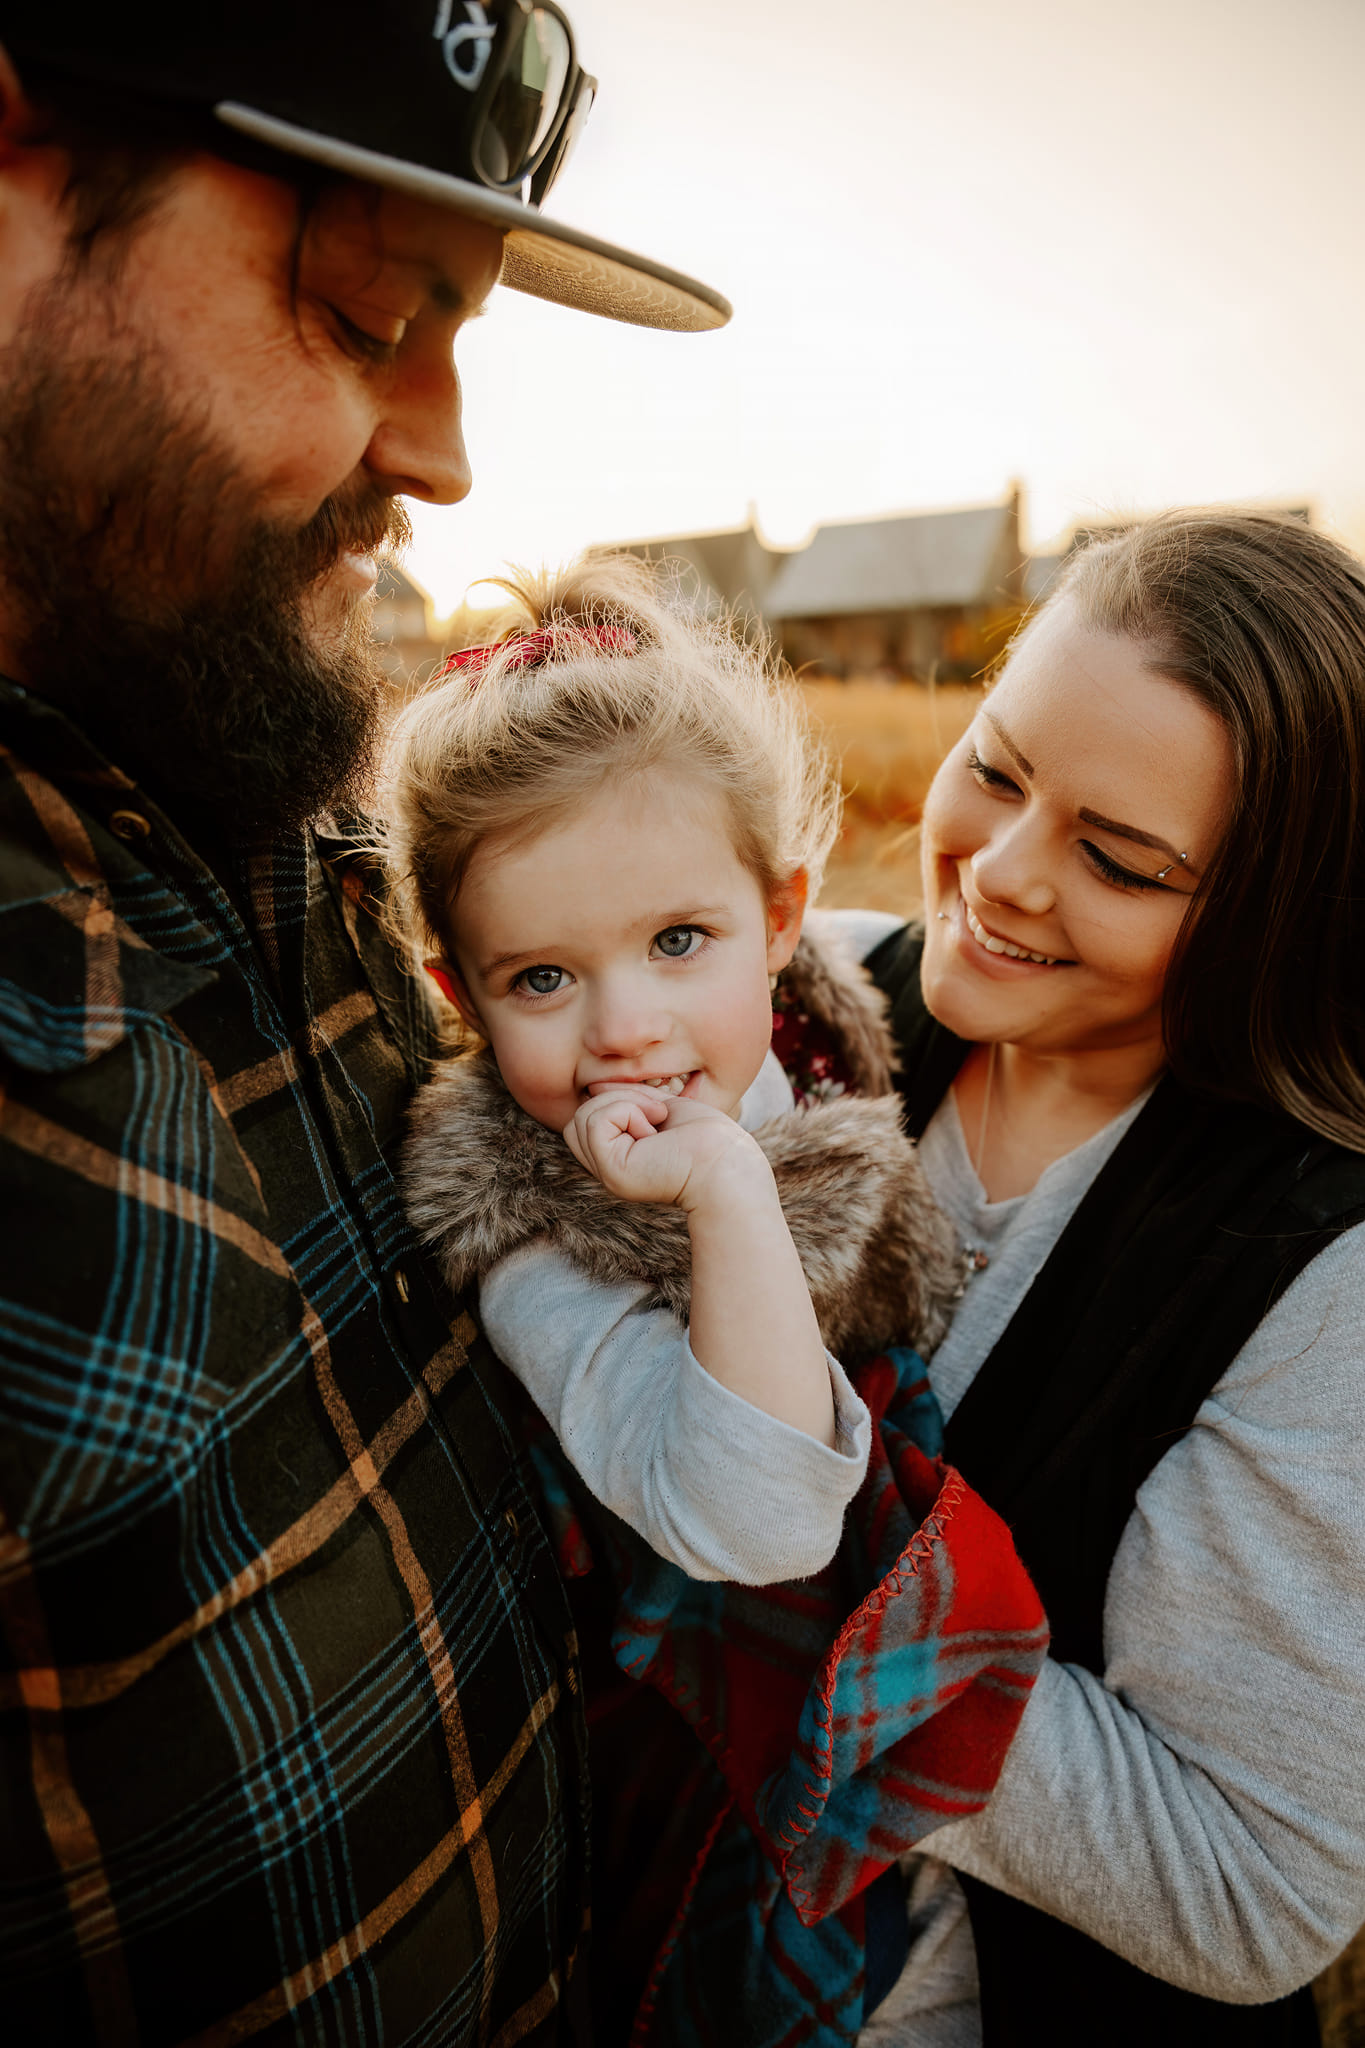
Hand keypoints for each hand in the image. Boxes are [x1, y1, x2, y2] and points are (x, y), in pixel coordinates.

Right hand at [563, 1087, 767, 1211]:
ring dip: (625, 1103)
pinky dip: (628, 1111)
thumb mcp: (658, 1108)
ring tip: (657, 1121)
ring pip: (583, 1116)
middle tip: (657, 1113)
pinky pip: (596, 1121)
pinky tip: (655, 1129)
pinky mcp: (613, 1171)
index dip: (613, 1101)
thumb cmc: (705, 1137)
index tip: (655, 1108)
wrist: (727, 1163)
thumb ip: (625, 1100)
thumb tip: (593, 1086)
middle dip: (616, 1099)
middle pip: (577, 1118)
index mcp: (618, 1157)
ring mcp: (608, 1173)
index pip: (586, 1119)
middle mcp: (608, 1169)